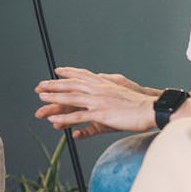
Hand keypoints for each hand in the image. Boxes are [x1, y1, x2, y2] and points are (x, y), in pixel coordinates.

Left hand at [34, 67, 156, 138]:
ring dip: (54, 99)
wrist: (151, 108)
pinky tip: (54, 121)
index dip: (69, 72)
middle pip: (72, 85)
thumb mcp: (122, 90)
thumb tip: (103, 80)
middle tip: (40, 86)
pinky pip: (79, 116)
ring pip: (71, 99)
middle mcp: (98, 89)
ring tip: (41, 99)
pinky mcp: (100, 114)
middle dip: (54, 85)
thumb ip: (109, 87)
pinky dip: (65, 118)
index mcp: (104, 83)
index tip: (57, 70)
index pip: (82, 75)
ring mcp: (98, 101)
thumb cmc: (139, 103)